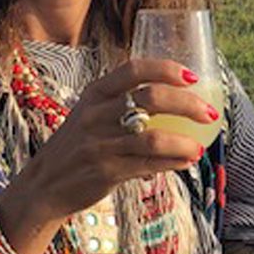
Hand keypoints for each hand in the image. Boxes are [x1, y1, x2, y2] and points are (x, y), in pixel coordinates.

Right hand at [5, 58, 218, 222]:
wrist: (44, 184)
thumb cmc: (77, 145)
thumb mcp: (90, 114)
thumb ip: (122, 103)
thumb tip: (175, 101)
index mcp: (95, 92)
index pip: (134, 69)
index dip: (166, 69)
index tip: (192, 76)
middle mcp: (96, 114)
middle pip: (151, 98)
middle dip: (187, 104)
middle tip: (209, 113)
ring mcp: (100, 143)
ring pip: (154, 137)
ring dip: (184, 142)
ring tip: (200, 147)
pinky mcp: (106, 171)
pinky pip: (149, 165)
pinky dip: (172, 162)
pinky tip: (185, 161)